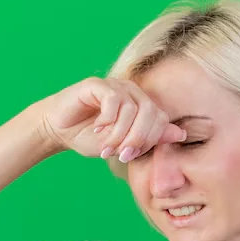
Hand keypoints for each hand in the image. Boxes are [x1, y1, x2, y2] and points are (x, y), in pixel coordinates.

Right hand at [39, 77, 186, 161]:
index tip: (131, 156)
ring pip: (132, 109)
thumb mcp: (123, 145)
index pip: (161, 120)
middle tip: (122, 154)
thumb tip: (181, 134)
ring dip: (119, 133)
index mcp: (142, 106)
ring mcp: (115, 85)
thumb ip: (150, 139)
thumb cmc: (90, 138)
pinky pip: (113, 100)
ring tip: (106, 146)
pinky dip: (107, 119)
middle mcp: (131, 92)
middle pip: (151, 112)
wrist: (58, 131)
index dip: (150, 140)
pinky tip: (96, 128)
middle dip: (138, 138)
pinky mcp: (96, 84)